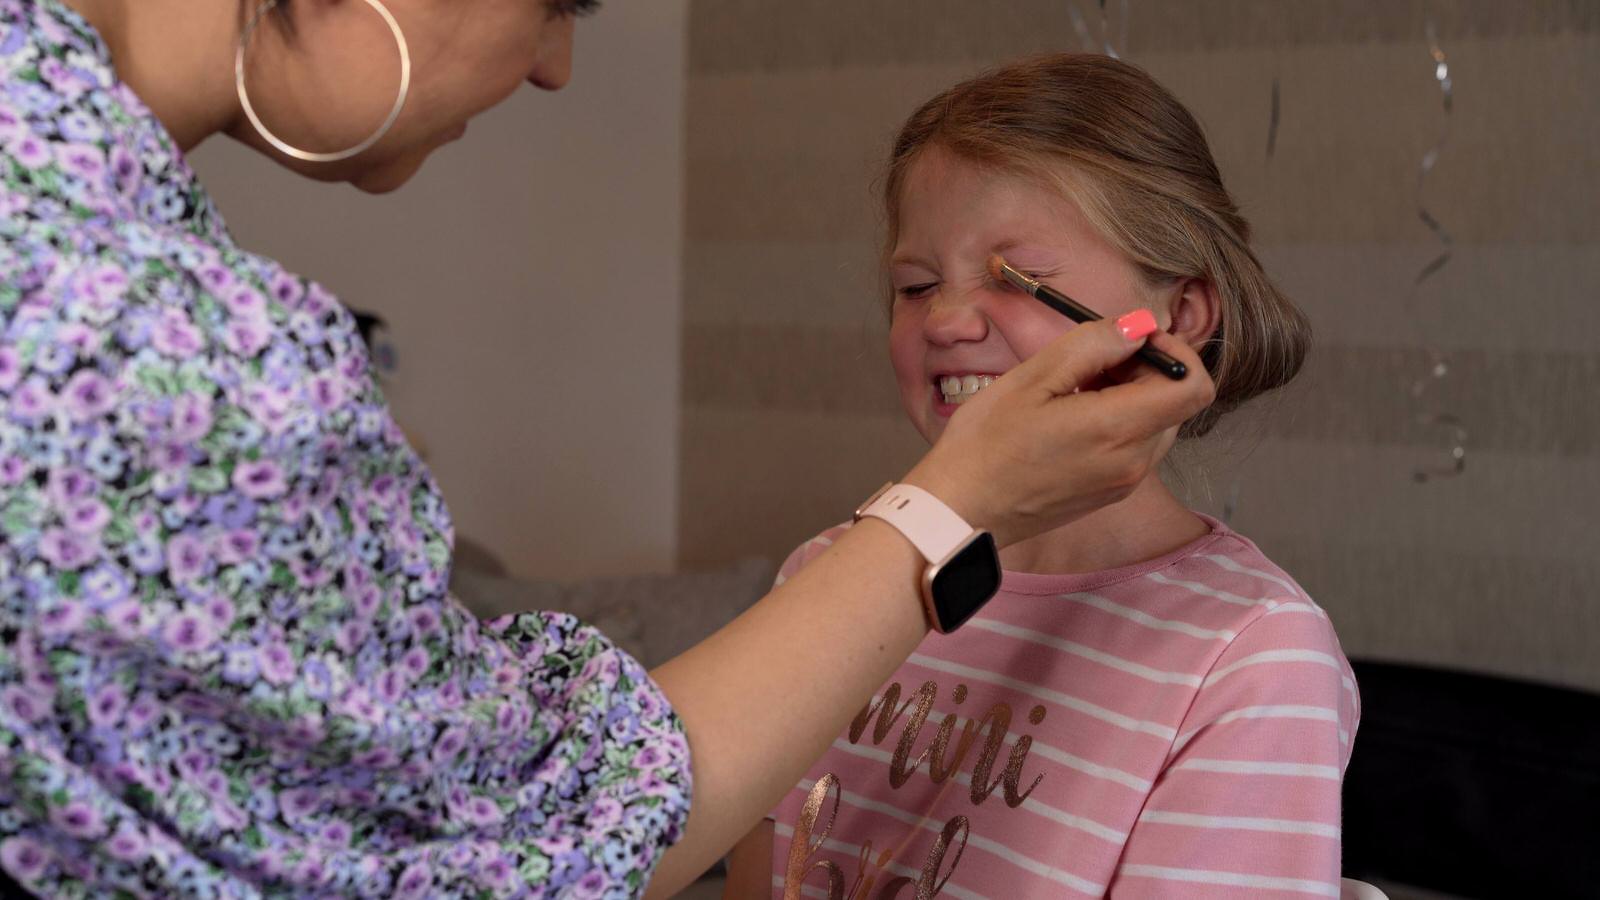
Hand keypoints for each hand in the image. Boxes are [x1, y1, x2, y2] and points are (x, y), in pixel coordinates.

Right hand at [903, 319, 1213, 547]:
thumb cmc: (984, 445)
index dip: (1175, 351)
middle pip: (1177, 402)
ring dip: (1132, 395)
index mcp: (1117, 429)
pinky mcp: (1109, 493)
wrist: (959, 511)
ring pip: (1157, 423)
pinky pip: (1136, 447)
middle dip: (1147, 370)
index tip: (1134, 340)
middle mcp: (1133, 461)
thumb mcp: (1032, 378)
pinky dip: (1118, 422)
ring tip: (1076, 389)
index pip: (1194, 385)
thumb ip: (1093, 345)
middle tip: (1093, 360)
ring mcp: (1123, 482)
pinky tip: (1072, 417)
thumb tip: (1139, 325)